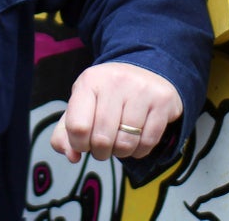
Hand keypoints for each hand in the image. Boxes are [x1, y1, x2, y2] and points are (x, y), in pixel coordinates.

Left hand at [50, 61, 181, 162]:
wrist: (145, 71)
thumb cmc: (107, 95)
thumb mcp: (81, 106)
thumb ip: (66, 133)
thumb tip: (72, 156)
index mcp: (90, 81)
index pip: (77, 127)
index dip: (78, 144)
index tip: (84, 142)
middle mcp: (116, 80)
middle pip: (102, 139)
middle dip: (100, 152)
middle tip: (103, 147)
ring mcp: (142, 89)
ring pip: (126, 143)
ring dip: (121, 152)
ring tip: (120, 142)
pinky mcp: (163, 100)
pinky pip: (149, 142)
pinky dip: (140, 150)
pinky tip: (137, 139)